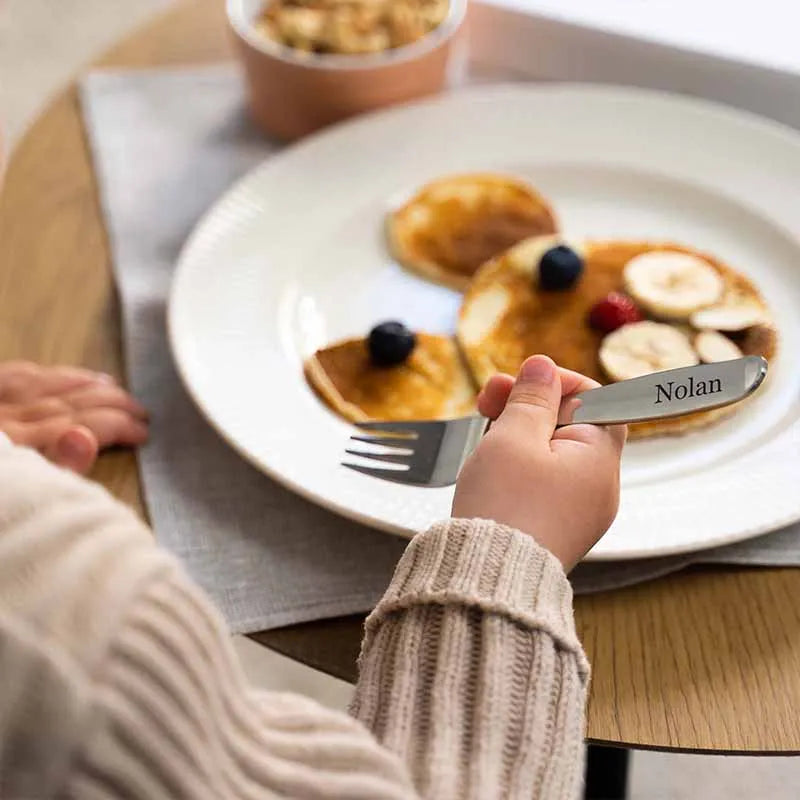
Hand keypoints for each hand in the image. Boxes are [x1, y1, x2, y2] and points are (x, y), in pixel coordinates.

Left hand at [0, 361, 148, 473]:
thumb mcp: (24, 498)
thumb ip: (58, 467)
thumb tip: (85, 439)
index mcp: (21, 446)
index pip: (84, 426)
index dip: (119, 426)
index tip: (142, 432)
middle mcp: (7, 420)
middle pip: (70, 403)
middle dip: (113, 403)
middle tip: (139, 410)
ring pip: (46, 384)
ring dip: (84, 383)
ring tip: (111, 386)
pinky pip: (12, 375)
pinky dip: (39, 373)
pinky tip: (55, 374)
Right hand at [452, 355, 625, 569]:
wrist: (486, 581)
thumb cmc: (502, 507)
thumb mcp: (512, 437)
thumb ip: (531, 398)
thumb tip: (544, 367)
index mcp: (599, 460)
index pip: (597, 400)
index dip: (558, 382)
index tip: (522, 380)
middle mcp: (600, 488)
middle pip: (572, 426)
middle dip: (530, 407)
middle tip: (488, 399)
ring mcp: (579, 513)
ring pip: (554, 455)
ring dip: (520, 436)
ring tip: (483, 437)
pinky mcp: (556, 530)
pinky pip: (544, 484)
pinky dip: (520, 468)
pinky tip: (491, 468)